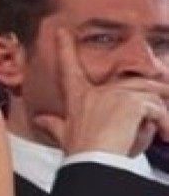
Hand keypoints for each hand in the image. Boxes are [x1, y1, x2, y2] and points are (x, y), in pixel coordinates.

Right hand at [33, 29, 168, 156]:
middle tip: (162, 117)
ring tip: (165, 131)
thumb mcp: (65, 136)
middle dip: (155, 97)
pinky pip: (157, 108)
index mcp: (79, 98)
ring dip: (161, 114)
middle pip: (133, 85)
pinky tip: (163, 135)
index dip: (64, 49)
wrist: (93, 163)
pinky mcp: (132, 103)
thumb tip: (39, 120)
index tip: (62, 32)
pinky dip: (164, 122)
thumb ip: (54, 125)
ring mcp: (115, 95)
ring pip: (149, 96)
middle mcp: (96, 92)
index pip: (69, 69)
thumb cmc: (81, 153)